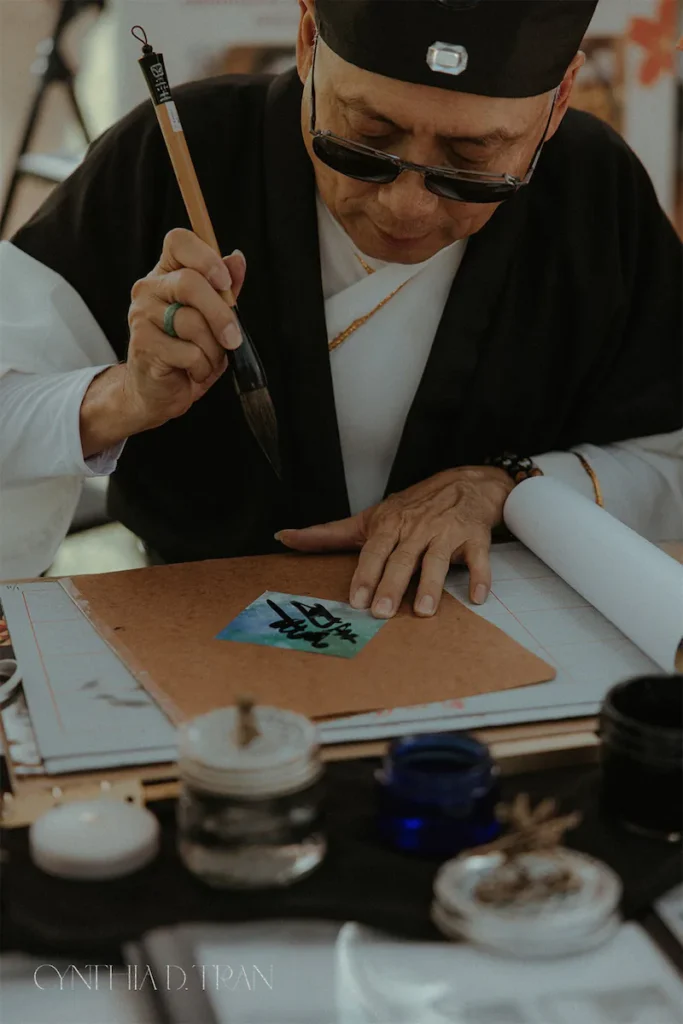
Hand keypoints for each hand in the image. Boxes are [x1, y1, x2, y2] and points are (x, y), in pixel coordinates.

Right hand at [80, 229, 245, 455]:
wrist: (158, 391)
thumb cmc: (187, 352)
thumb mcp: (214, 319)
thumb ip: (226, 289)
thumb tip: (237, 259)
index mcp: (167, 274)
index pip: (178, 241)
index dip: (205, 257)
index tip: (224, 282)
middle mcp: (148, 288)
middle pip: (189, 283)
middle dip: (221, 315)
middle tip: (233, 338)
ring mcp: (141, 315)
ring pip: (192, 322)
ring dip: (213, 349)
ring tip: (208, 359)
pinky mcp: (143, 344)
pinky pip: (188, 352)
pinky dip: (202, 367)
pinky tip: (193, 371)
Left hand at [276, 467, 513, 617]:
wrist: (467, 482)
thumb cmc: (414, 507)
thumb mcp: (370, 517)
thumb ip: (328, 534)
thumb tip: (283, 537)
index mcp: (390, 524)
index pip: (374, 550)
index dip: (364, 575)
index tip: (355, 599)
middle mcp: (417, 528)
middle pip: (402, 558)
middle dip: (392, 584)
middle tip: (381, 611)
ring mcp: (447, 532)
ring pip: (437, 560)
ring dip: (432, 585)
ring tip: (424, 610)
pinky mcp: (475, 537)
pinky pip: (479, 559)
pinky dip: (481, 578)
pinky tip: (477, 597)